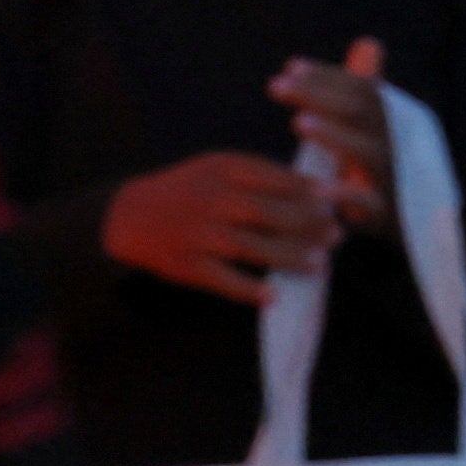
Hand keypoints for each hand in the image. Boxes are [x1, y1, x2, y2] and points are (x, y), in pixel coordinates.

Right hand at [102, 148, 340, 300]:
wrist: (129, 216)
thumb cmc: (190, 190)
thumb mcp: (218, 168)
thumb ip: (260, 175)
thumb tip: (316, 189)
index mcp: (221, 170)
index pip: (272, 177)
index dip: (305, 190)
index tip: (333, 199)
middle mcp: (210, 199)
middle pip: (267, 212)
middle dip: (307, 225)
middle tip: (336, 234)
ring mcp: (198, 233)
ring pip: (251, 247)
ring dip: (289, 257)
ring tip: (320, 264)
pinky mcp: (186, 265)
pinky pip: (223, 279)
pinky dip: (249, 290)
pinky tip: (274, 297)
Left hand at [268, 38, 392, 228]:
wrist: (427, 225)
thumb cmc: (390, 171)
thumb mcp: (381, 129)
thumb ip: (367, 89)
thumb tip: (368, 42)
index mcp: (395, 119)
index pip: (362, 88)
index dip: (327, 76)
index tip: (291, 67)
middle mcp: (398, 142)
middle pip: (361, 110)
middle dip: (318, 95)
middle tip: (276, 85)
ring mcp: (396, 177)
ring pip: (367, 151)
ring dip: (333, 135)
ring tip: (298, 122)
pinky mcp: (390, 213)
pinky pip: (367, 201)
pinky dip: (343, 193)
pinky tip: (315, 185)